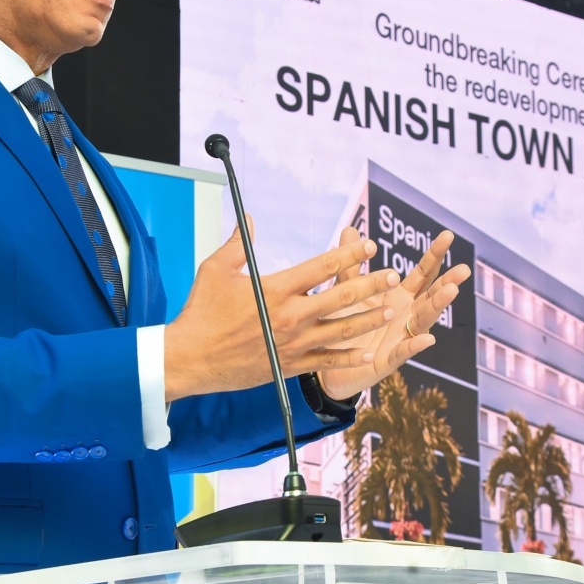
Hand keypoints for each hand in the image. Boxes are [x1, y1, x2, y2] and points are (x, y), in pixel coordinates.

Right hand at [164, 216, 401, 402]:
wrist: (191, 358)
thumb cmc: (201, 311)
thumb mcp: (215, 269)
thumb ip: (238, 244)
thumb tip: (248, 218)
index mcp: (276, 289)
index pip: (322, 267)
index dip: (349, 254)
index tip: (368, 244)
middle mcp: (290, 316)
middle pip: (341, 297)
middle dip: (371, 284)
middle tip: (393, 275)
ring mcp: (292, 343)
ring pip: (341, 330)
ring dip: (368, 318)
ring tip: (390, 309)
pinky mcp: (288, 365)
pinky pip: (325, 361)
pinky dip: (348, 357)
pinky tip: (367, 353)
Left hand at [313, 227, 470, 399]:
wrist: (331, 364)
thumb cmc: (346, 325)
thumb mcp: (348, 290)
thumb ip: (351, 263)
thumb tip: (351, 229)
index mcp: (400, 297)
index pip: (422, 273)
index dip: (434, 255)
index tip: (448, 235)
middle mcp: (406, 316)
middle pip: (430, 295)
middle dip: (447, 282)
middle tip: (463, 269)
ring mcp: (401, 338)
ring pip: (423, 321)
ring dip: (437, 306)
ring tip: (450, 292)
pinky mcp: (389, 360)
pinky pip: (404, 352)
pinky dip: (416, 345)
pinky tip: (428, 338)